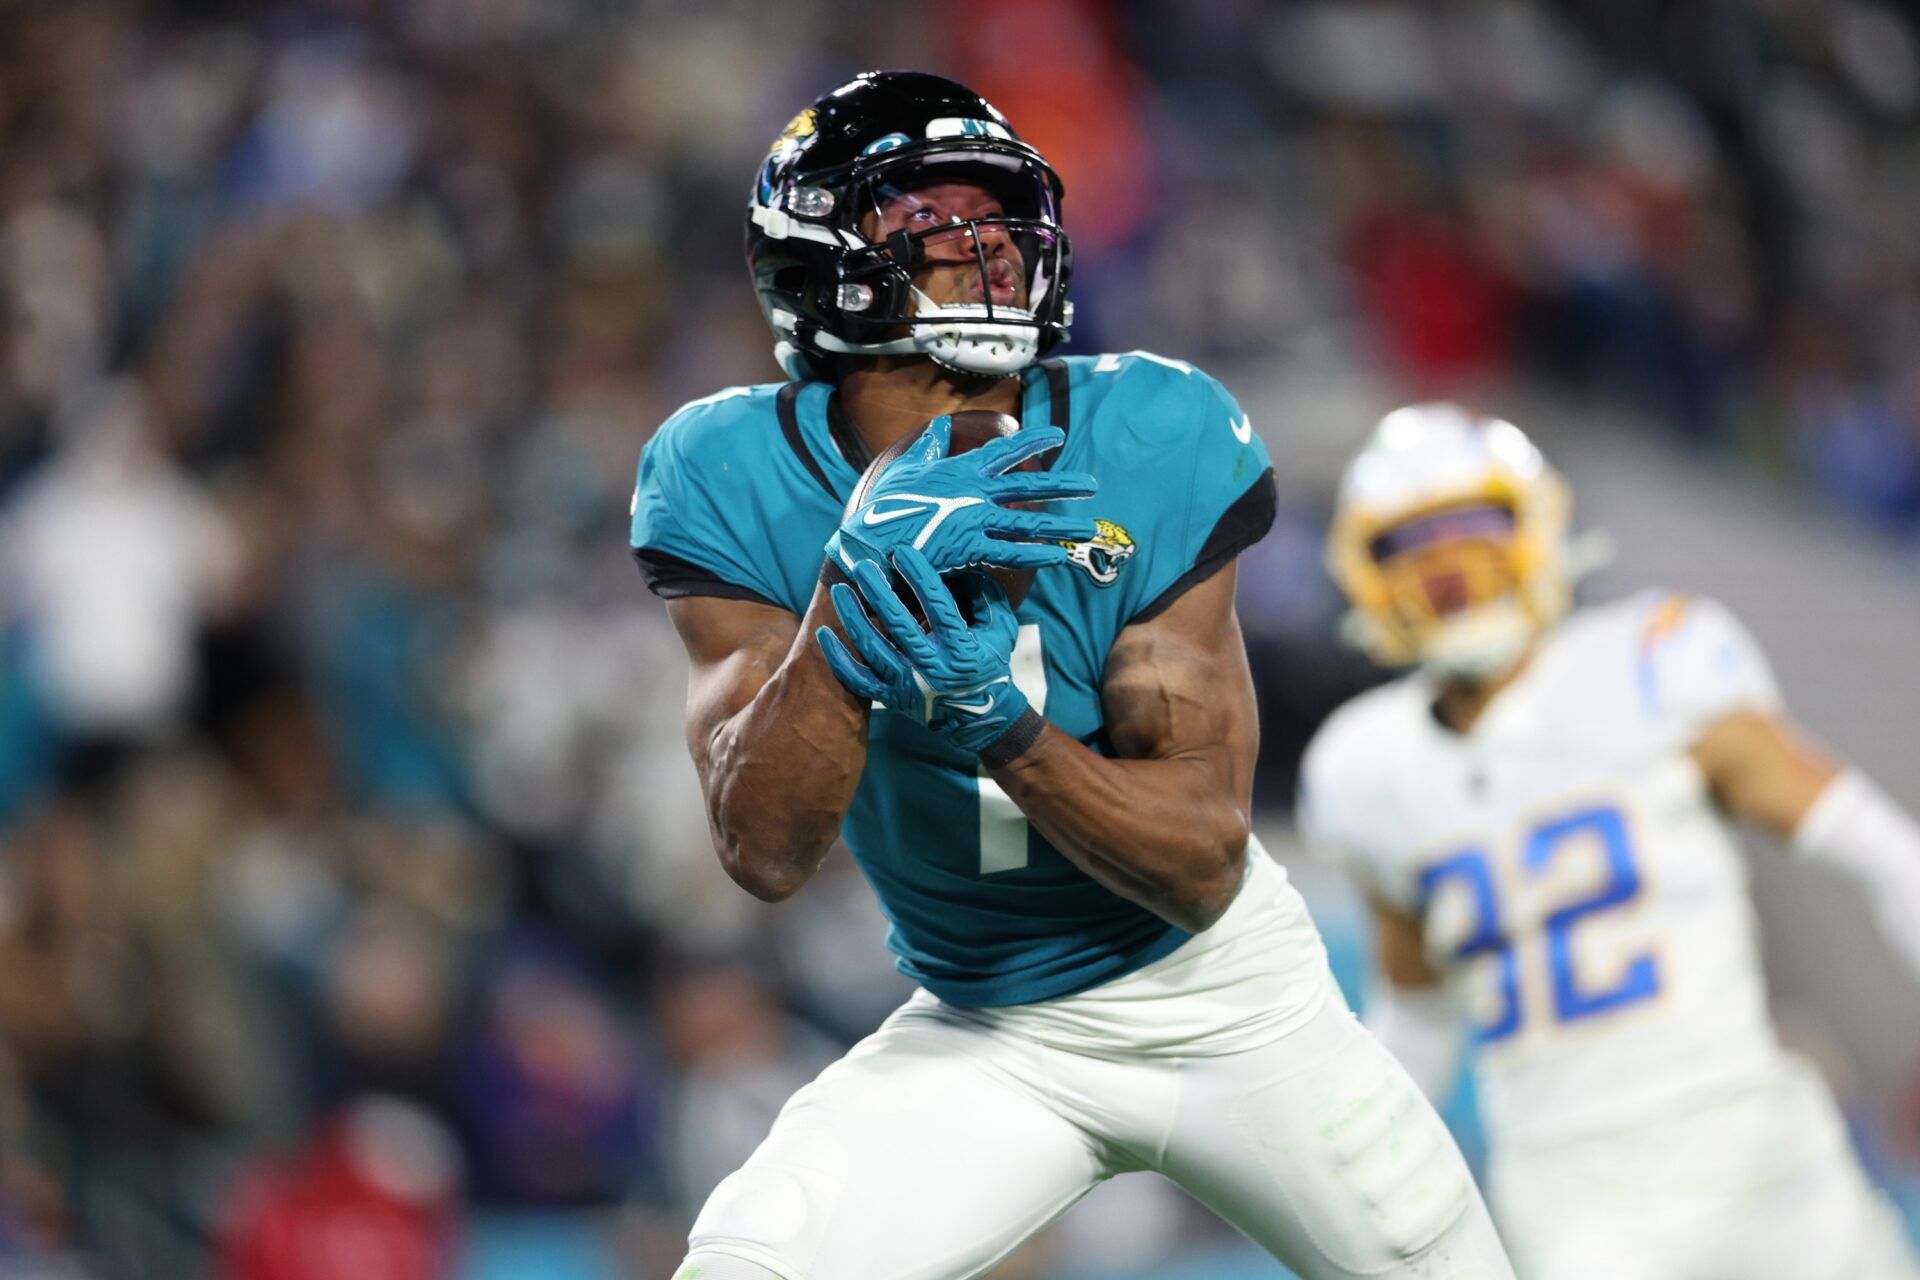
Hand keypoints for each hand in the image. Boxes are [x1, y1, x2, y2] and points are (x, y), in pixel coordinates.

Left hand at [817, 548, 1034, 753]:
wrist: (979, 717)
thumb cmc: (990, 662)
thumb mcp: (1001, 629)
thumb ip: (986, 595)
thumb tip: (964, 561)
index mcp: (962, 649)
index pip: (938, 606)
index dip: (919, 577)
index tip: (902, 552)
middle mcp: (933, 668)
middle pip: (899, 624)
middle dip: (879, 591)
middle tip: (864, 565)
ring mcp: (909, 686)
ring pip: (873, 648)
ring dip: (853, 617)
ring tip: (840, 590)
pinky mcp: (892, 699)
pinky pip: (857, 680)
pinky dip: (838, 658)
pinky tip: (824, 633)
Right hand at [825, 417, 1097, 577]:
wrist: (870, 539)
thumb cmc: (885, 503)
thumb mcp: (907, 468)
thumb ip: (929, 447)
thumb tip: (942, 426)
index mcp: (962, 470)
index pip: (1006, 451)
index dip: (1034, 441)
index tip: (1058, 435)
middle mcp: (974, 492)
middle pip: (1029, 486)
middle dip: (1063, 485)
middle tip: (1091, 485)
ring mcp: (974, 520)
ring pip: (1028, 522)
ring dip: (1060, 525)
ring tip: (1087, 527)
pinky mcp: (970, 549)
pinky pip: (1011, 553)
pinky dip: (1036, 554)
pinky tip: (1058, 555)